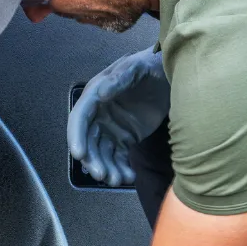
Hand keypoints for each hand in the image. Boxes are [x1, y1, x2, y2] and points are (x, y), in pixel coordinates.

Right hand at [68, 47, 169, 186]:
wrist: (170, 77)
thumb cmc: (150, 66)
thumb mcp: (136, 68)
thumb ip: (119, 79)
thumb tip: (99, 94)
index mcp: (95, 97)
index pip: (80, 120)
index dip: (77, 137)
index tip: (80, 155)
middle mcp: (98, 116)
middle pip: (89, 142)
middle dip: (93, 160)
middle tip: (103, 175)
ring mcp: (111, 129)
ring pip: (103, 154)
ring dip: (107, 168)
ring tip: (118, 179)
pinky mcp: (125, 139)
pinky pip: (118, 158)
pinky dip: (121, 169)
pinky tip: (129, 176)